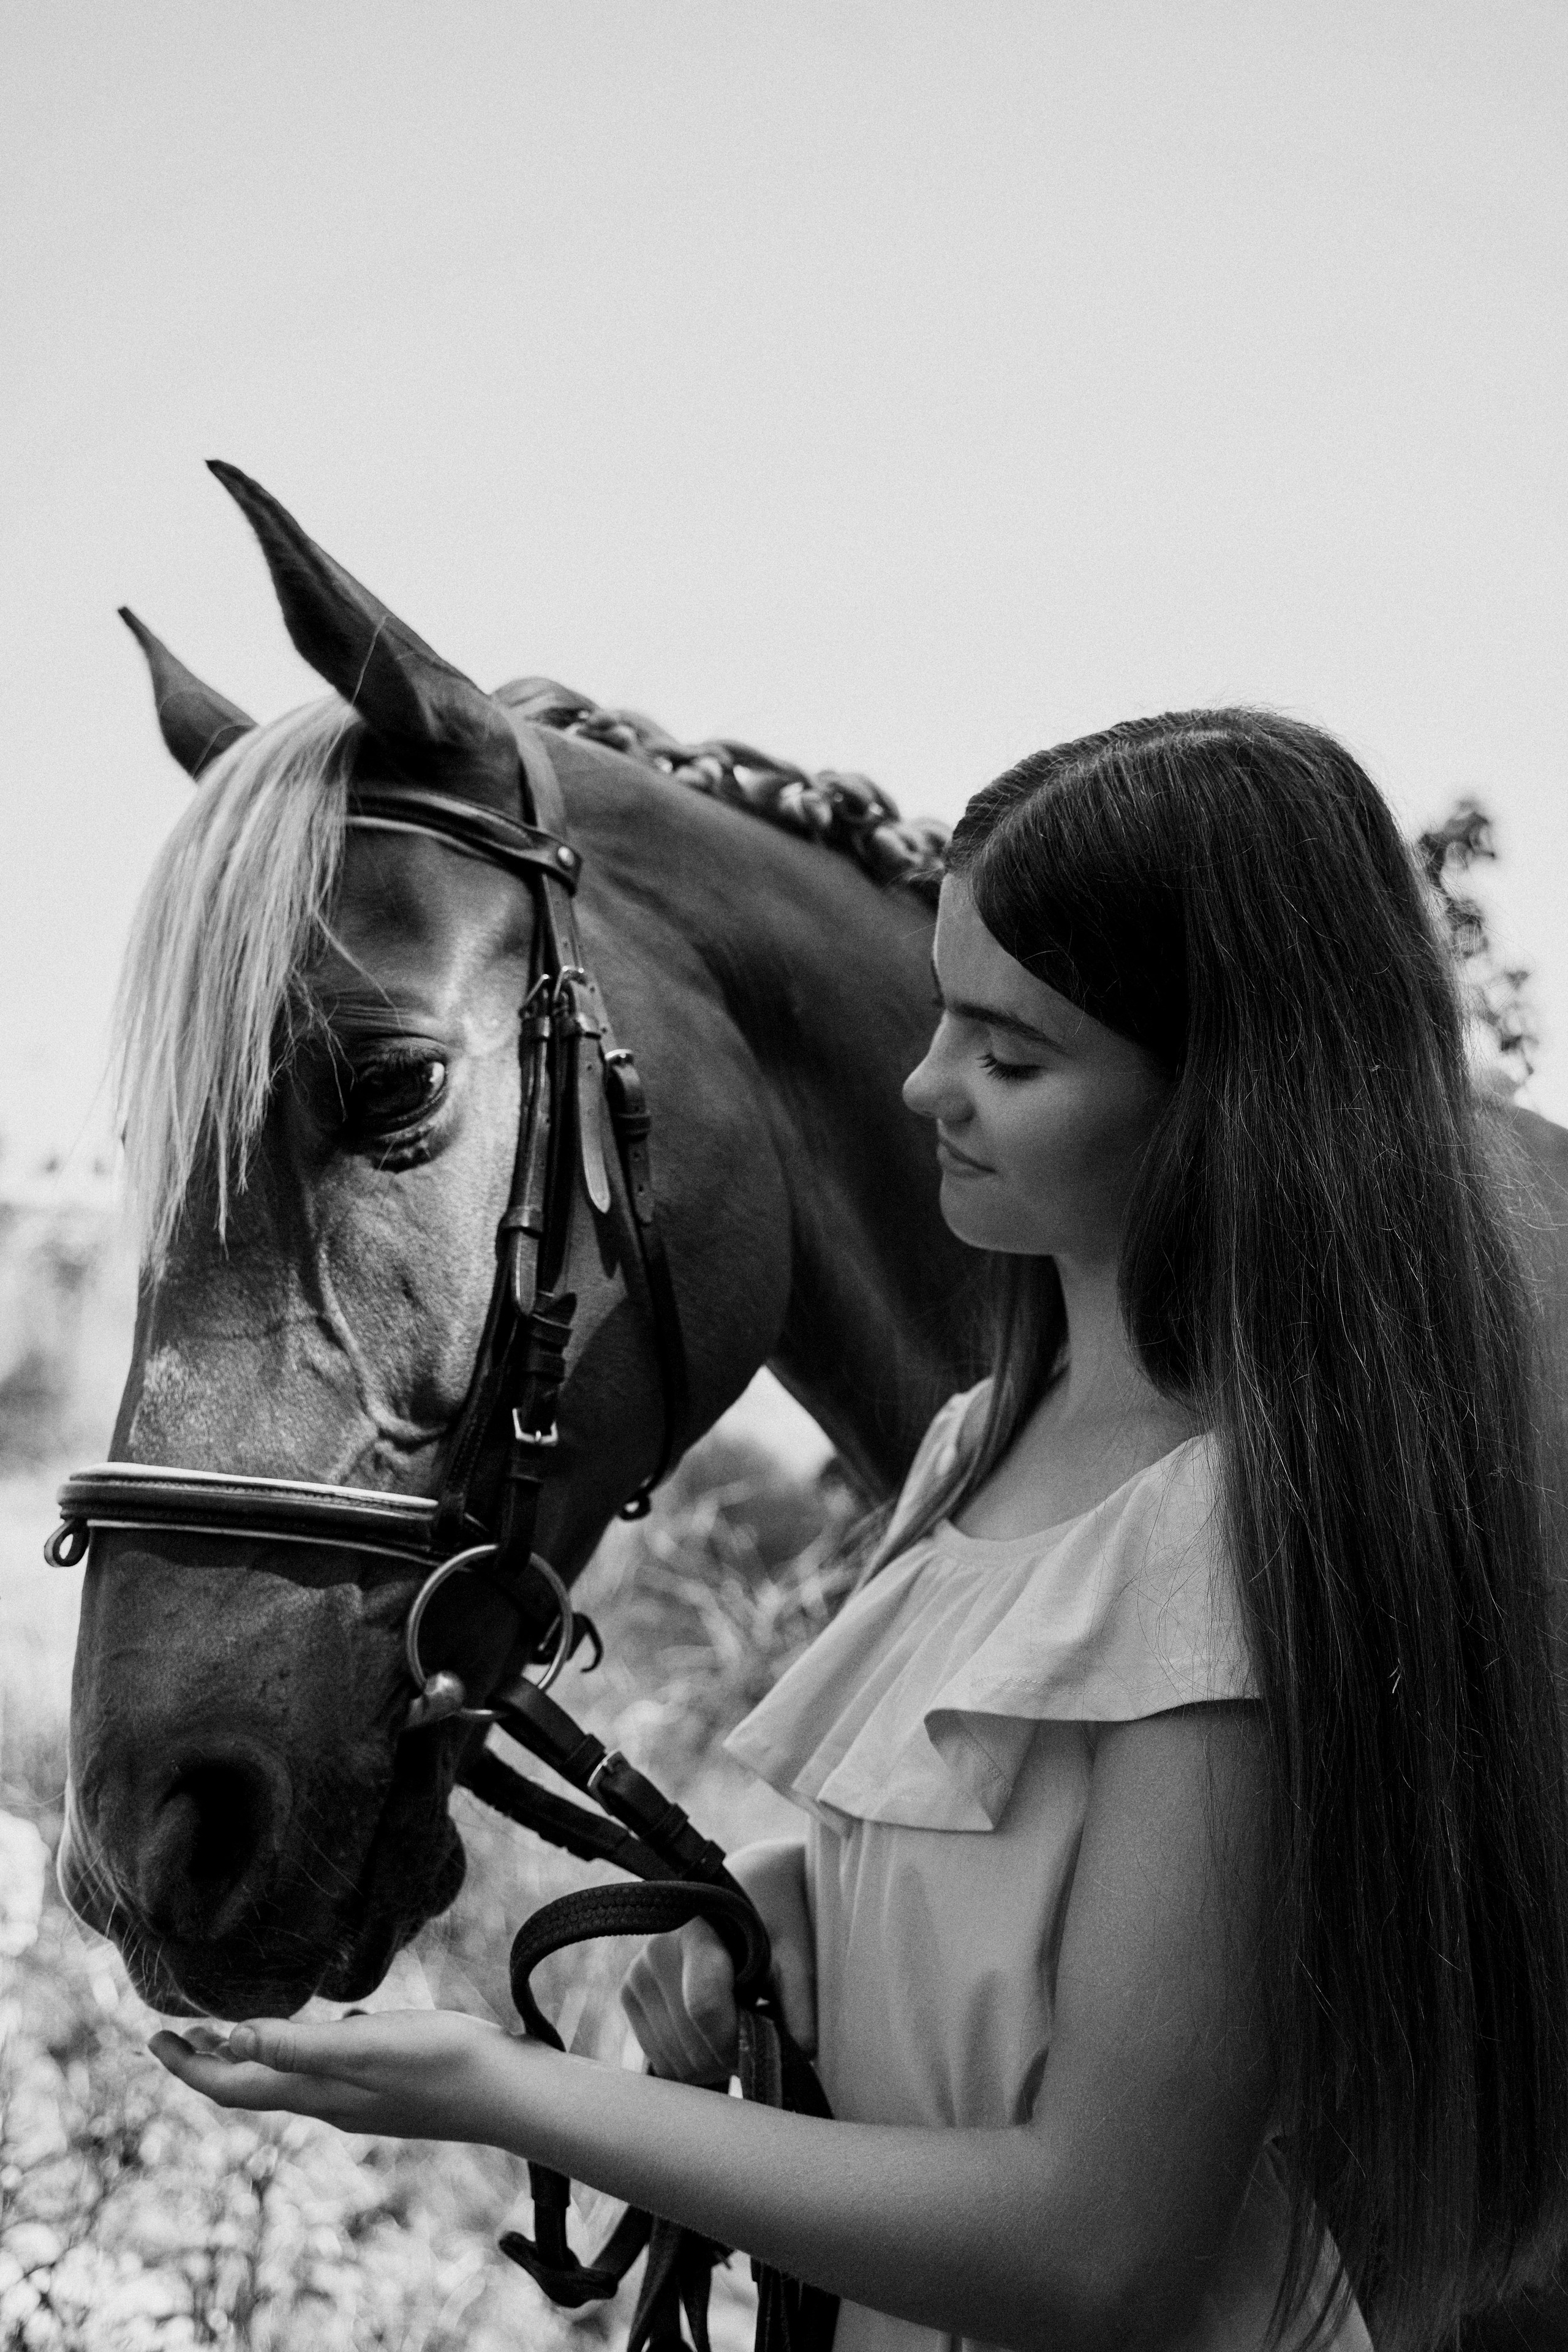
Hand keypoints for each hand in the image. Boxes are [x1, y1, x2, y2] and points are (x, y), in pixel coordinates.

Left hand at [148, 2007, 534, 2143]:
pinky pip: (330, 2067)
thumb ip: (298, 2044)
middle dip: (211, 2060)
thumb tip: (227, 2038)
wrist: (509, 2091)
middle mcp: (331, 2100)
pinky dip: (307, 2046)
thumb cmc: (441, 2063)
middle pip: (253, 2084)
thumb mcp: (364, 2046)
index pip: (233, 2086)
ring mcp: (362, 2096)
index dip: (189, 2066)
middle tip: (179, 2030)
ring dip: (256, 2052)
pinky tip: (330, 2021)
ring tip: (237, 2023)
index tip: (155, 2037)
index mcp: (317, 2093)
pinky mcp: (389, 2084)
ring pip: (291, 2076)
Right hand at [621, 1837, 815, 2082]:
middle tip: (756, 2031)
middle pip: (691, 2047)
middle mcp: (655, 1952)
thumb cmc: (777, 1917)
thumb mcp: (798, 1953)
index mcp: (696, 1931)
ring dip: (712, 2064)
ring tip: (737, 2026)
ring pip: (675, 2063)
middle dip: (730, 2057)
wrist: (747, 1886)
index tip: (765, 2039)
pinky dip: (692, 2062)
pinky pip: (661, 2060)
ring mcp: (636, 1975)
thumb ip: (802, 2002)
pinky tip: (714, 2032)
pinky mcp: (629, 1997)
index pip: (705, 2006)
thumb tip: (801, 2053)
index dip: (739, 2040)